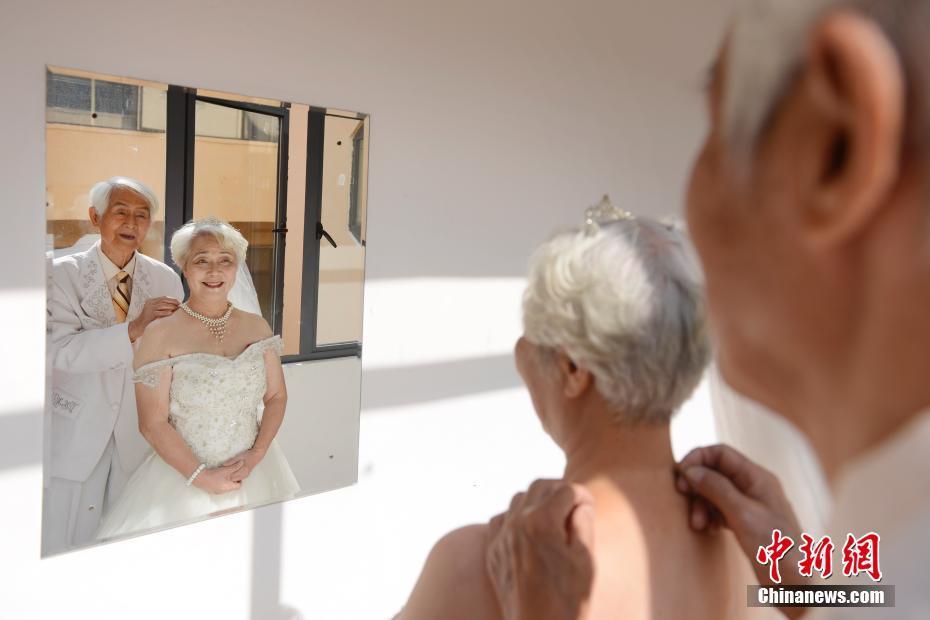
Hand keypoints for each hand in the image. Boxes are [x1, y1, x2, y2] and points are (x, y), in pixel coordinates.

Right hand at [129, 296, 179, 341]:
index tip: (179, 301)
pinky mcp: (148, 315)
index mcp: (151, 301)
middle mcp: (149, 303)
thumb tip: (175, 306)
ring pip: (161, 305)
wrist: (138, 326)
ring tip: (177, 308)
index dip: (172, 299)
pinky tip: (171, 313)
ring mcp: (149, 308)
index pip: (163, 298)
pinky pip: (158, 313)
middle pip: (163, 300)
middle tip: (180, 304)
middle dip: (172, 302)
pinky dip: (165, 312)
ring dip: (170, 306)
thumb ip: (162, 308)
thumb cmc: (149, 320)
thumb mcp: (155, 311)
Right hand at [192, 464, 241, 493]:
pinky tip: (218, 476)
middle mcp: (223, 492)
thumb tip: (242, 462)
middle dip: (233, 480)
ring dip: (227, 481)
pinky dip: (221, 482)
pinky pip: (220, 487)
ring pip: (226, 487)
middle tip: (231, 473)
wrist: (199, 478)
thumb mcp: (226, 470)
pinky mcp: (212, 490)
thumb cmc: (214, 474)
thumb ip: (235, 466)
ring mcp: (217, 492)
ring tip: (225, 473)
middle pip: (232, 487)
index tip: (237, 473)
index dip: (239, 479)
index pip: (238, 486)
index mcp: (228, 488)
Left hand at [221, 446, 266, 482]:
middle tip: (223, 474)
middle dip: (228, 478)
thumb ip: (231, 461)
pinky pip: (239, 478)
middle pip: (233, 479)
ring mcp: (246, 475)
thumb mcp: (238, 456)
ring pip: (236, 480)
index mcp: (242, 470)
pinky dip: (235, 477)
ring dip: (232, 478)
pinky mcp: (246, 475)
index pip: (232, 476)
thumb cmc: (247, 455)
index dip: (226, 475)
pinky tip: (233, 474)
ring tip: (227, 475)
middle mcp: (244, 474)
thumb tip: (223, 465)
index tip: (222, 473)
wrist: (256, 455)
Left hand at [485, 480, 595, 619]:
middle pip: (540, 486)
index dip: (583, 496)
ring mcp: (501, 538)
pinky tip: (530, 532)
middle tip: (575, 506)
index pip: (566, 490)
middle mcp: (516, 524)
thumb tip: (579, 504)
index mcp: (542, 522)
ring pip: (518, 499)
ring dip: (537, 502)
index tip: (590, 507)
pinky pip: (500, 520)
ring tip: (554, 518)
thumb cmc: (568, 599)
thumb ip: (583, 523)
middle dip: (560, 491)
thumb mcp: (585, 559)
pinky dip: (515, 518)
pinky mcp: (493, 552)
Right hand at [675, 445, 803, 586]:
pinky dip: (709, 516)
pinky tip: (708, 529)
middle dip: (697, 484)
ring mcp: (749, 505)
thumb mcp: (742, 514)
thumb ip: (716, 488)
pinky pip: (719, 509)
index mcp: (758, 477)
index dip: (698, 458)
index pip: (721, 453)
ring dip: (700, 504)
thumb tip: (690, 470)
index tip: (681, 473)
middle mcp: (753, 486)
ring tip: (697, 524)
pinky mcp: (745, 522)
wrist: (793, 583)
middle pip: (715, 472)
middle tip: (682, 496)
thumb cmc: (775, 546)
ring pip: (714, 492)